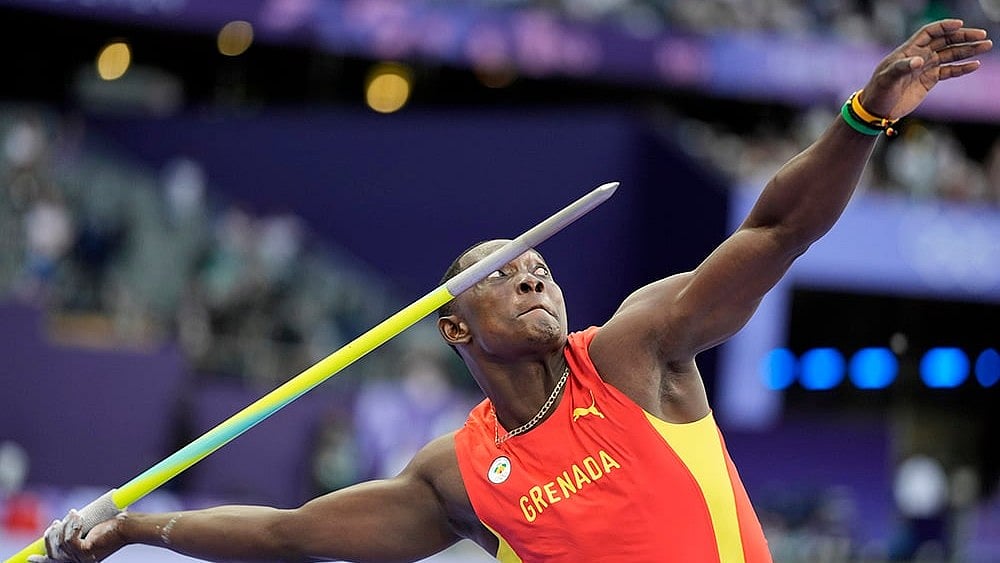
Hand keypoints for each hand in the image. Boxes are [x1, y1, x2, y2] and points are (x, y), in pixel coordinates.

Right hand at [27, 510, 128, 562]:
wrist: (129, 526)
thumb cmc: (114, 525)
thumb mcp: (91, 528)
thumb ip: (77, 529)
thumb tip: (67, 518)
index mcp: (79, 558)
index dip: (41, 562)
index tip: (30, 558)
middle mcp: (79, 561)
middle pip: (52, 555)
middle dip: (50, 537)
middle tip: (56, 523)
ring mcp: (82, 558)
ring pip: (60, 544)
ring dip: (64, 526)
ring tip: (74, 514)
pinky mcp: (86, 551)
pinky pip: (69, 540)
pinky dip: (71, 526)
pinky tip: (78, 516)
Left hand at [861, 19, 992, 118]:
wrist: (877, 109)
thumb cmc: (878, 91)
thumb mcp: (887, 78)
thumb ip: (902, 68)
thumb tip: (920, 61)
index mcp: (908, 50)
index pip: (930, 32)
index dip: (944, 27)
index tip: (960, 25)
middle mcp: (919, 56)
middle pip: (945, 41)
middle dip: (963, 37)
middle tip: (981, 36)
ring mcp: (926, 67)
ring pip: (951, 55)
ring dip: (968, 50)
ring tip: (986, 46)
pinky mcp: (930, 80)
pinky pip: (949, 71)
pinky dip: (962, 68)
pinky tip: (975, 65)